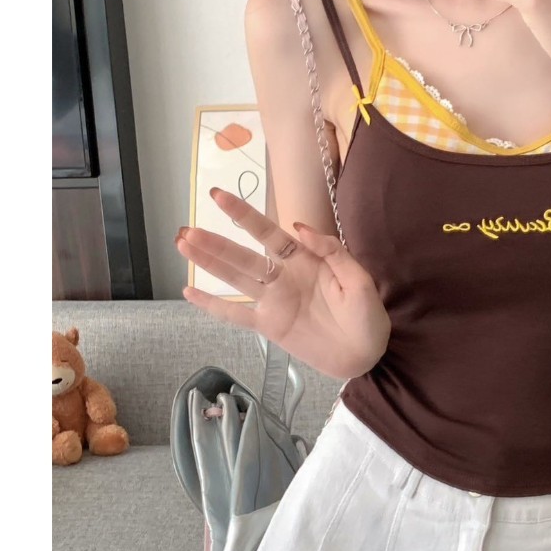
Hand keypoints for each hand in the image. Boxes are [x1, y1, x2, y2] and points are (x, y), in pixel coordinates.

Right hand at [175, 189, 390, 379]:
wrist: (367, 353)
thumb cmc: (367, 315)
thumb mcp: (358, 279)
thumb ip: (331, 252)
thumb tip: (298, 226)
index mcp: (304, 260)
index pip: (268, 232)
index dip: (243, 214)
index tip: (218, 196)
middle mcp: (283, 277)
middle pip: (243, 256)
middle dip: (215, 243)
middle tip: (186, 231)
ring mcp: (274, 302)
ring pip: (235, 279)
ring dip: (209, 264)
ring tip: (183, 246)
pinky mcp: (270, 326)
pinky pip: (237, 316)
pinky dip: (214, 306)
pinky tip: (190, 293)